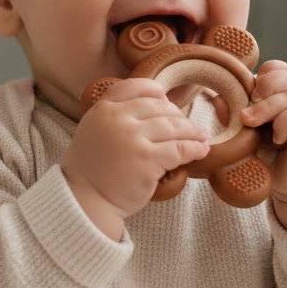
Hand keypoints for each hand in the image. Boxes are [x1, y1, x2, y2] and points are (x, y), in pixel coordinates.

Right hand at [62, 79, 210, 227]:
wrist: (84, 201)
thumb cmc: (92, 170)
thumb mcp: (94, 130)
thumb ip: (114, 115)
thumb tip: (152, 104)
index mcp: (103, 109)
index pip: (136, 87)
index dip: (155, 92)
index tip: (166, 100)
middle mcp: (117, 119)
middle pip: (159, 107)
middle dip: (177, 116)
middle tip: (188, 126)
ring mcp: (133, 138)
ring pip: (173, 126)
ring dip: (192, 131)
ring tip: (201, 136)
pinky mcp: (147, 160)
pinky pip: (179, 149)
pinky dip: (195, 149)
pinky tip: (202, 150)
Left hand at [239, 60, 286, 204]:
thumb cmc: (274, 159)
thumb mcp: (249, 137)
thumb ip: (235, 119)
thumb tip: (217, 98)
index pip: (277, 69)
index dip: (259, 78)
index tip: (243, 98)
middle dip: (262, 88)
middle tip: (245, 111)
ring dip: (266, 108)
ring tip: (251, 124)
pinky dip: (284, 124)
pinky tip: (277, 139)